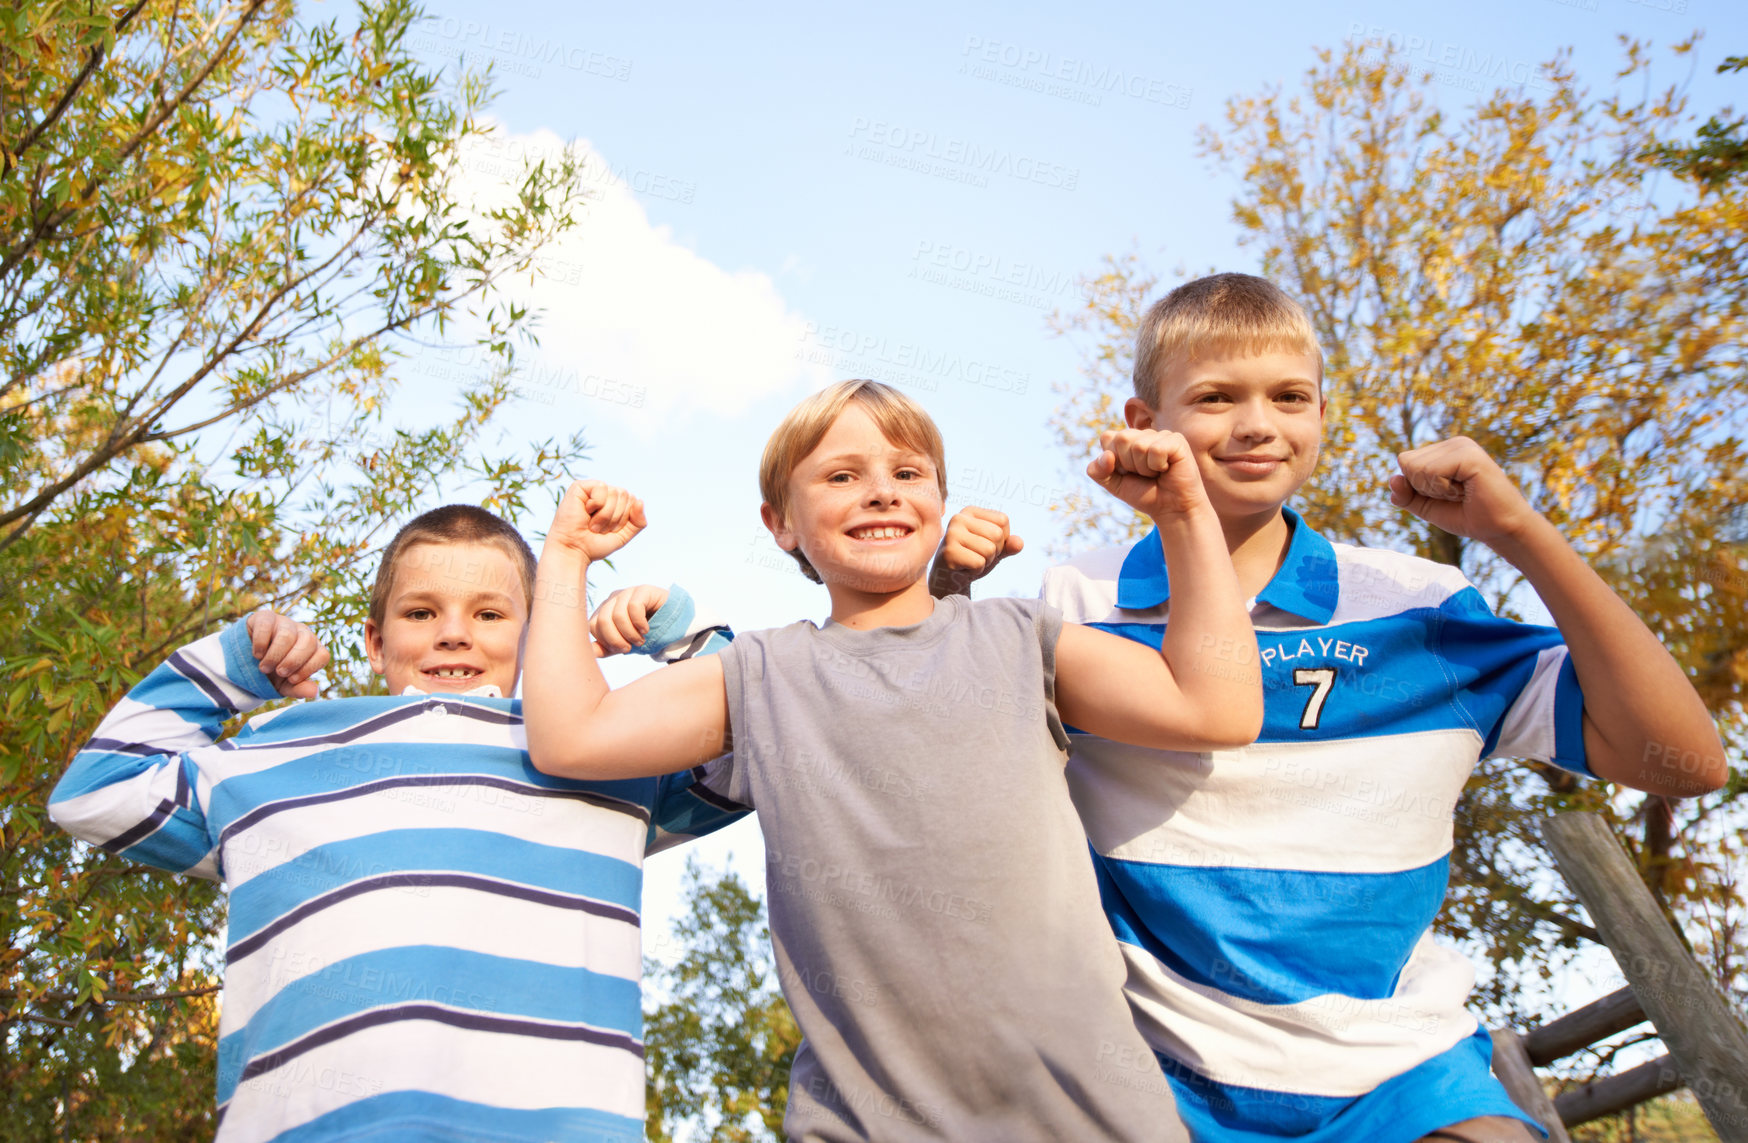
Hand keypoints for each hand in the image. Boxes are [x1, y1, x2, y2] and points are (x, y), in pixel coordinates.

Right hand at [246, 610, 329, 698]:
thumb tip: (313, 693)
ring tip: (263, 667)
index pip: (322, 655)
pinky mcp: (266, 617)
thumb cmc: (271, 672)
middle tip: (278, 672)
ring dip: (274, 655)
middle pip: (308, 642)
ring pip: (287, 635)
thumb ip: (298, 689)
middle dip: (292, 661)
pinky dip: (261, 643)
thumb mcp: (284, 685)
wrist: (245, 661)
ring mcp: (285, 622)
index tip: (291, 679)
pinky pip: (267, 626)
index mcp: (312, 648)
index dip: (308, 669)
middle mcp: (302, 632)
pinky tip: (257, 654)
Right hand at [547, 480, 646, 561]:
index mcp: (616, 503)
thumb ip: (638, 521)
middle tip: (599, 528)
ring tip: (592, 523)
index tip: (609, 530)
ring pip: (615, 492)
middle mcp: (605, 493)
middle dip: (615, 517)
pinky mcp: (580, 486)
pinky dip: (596, 504)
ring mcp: (592, 489)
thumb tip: (639, 500)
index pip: (633, 501)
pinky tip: (585, 511)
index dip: (625, 519)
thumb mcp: (624, 535)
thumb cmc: (595, 544)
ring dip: (605, 515)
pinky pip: (601, 488)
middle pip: (625, 495)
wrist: (574, 551)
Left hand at [589, 584, 669, 656]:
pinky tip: (646, 629)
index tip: (622, 649)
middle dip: (616, 639)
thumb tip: (590, 652)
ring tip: (641, 640)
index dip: (606, 641)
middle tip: (630, 648)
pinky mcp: (643, 590)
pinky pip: (634, 606)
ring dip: (630, 633)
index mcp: (604, 610)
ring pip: (618, 615)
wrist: (672, 623)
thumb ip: (606, 647)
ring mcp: (627, 592)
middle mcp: (613, 599)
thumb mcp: (624, 642)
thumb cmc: (645, 633)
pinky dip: (640, 623)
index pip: (593, 625)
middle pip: (603, 620)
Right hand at [929, 507, 1022, 596]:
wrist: (950, 579)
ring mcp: (952, 534)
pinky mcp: (949, 552)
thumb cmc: (972, 559)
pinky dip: (977, 570)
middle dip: (993, 551)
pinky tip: (964, 568)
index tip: (984, 545)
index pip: (1003, 520)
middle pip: (997, 534)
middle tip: (976, 555)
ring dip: (985, 562)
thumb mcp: (995, 549)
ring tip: (970, 561)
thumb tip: (1019, 543)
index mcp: (970, 512)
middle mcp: (959, 518)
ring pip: (989, 549)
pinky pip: (979, 563)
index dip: (1001, 538)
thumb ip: (1009, 544)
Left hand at [1088, 429, 1208, 518]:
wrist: (1170, 510)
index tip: (1127, 472)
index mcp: (1128, 439)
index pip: (1107, 437)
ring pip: (1139, 446)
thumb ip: (1098, 471)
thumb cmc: (1145, 494)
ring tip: (1156, 473)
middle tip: (1144, 474)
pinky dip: (1158, 466)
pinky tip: (1167, 469)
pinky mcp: (1177, 440)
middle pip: (1122, 439)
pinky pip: (1156, 450)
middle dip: (1129, 464)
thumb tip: (1106, 455)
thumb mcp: (1114, 485)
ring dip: (1145, 468)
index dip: (1113, 461)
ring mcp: (1161, 435)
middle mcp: (1144, 434)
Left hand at [1388, 437, 1538, 547]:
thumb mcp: (1426, 506)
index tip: (1446, 494)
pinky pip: (1431, 472)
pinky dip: (1443, 490)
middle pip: (1407, 463)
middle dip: (1425, 488)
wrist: (1499, 529)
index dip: (1417, 487)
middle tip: (1456, 495)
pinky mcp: (1469, 455)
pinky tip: (1466, 490)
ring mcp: (1462, 446)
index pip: (1404, 462)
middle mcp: (1453, 443)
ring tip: (1462, 492)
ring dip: (1436, 490)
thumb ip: (1405, 494)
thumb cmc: (1466, 516)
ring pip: (1416, 468)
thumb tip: (1392, 479)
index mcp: (1444, 450)